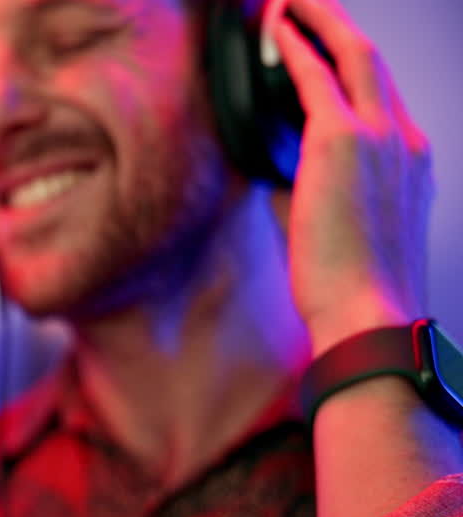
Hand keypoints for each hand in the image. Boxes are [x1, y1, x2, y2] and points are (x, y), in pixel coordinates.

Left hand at [271, 0, 432, 355]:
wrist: (368, 314)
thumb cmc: (349, 289)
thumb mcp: (343, 231)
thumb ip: (319, 193)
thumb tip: (281, 175)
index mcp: (412, 163)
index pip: (382, 99)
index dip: (351, 69)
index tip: (326, 52)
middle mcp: (406, 140)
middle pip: (373, 62)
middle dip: (339, 26)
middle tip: (308, 4)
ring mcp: (381, 137)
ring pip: (355, 54)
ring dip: (321, 21)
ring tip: (290, 1)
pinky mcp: (343, 142)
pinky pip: (315, 77)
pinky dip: (294, 48)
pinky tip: (275, 29)